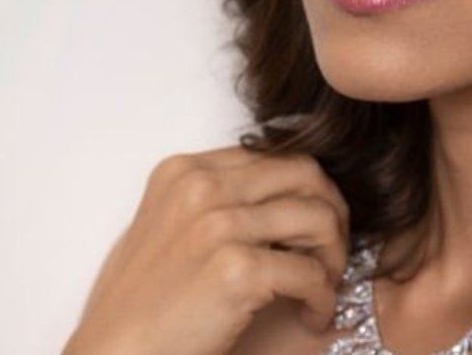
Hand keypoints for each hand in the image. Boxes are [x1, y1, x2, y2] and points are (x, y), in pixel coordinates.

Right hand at [63, 144, 349, 354]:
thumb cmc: (137, 308)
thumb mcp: (165, 229)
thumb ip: (210, 202)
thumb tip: (271, 197)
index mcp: (184, 171)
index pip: (274, 156)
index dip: (306, 190)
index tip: (312, 226)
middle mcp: (201, 186)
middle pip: (305, 175)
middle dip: (332, 212)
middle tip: (332, 252)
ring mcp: (219, 224)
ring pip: (319, 219)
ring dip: (334, 257)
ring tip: (323, 287)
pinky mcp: (237, 269)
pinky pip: (311, 273)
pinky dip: (322, 297)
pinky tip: (312, 316)